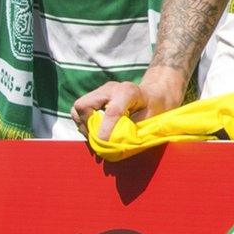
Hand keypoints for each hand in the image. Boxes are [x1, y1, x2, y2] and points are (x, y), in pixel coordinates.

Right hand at [72, 68, 186, 142]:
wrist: (154, 95)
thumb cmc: (155, 108)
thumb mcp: (150, 120)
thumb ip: (132, 131)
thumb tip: (113, 145)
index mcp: (128, 92)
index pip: (112, 112)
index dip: (105, 130)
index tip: (104, 144)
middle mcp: (111, 88)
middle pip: (83, 105)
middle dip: (88, 125)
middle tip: (99, 139)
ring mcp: (100, 91)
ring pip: (78, 109)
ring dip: (84, 126)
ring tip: (97, 136)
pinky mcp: (94, 97)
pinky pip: (79, 112)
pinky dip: (84, 124)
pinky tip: (96, 131)